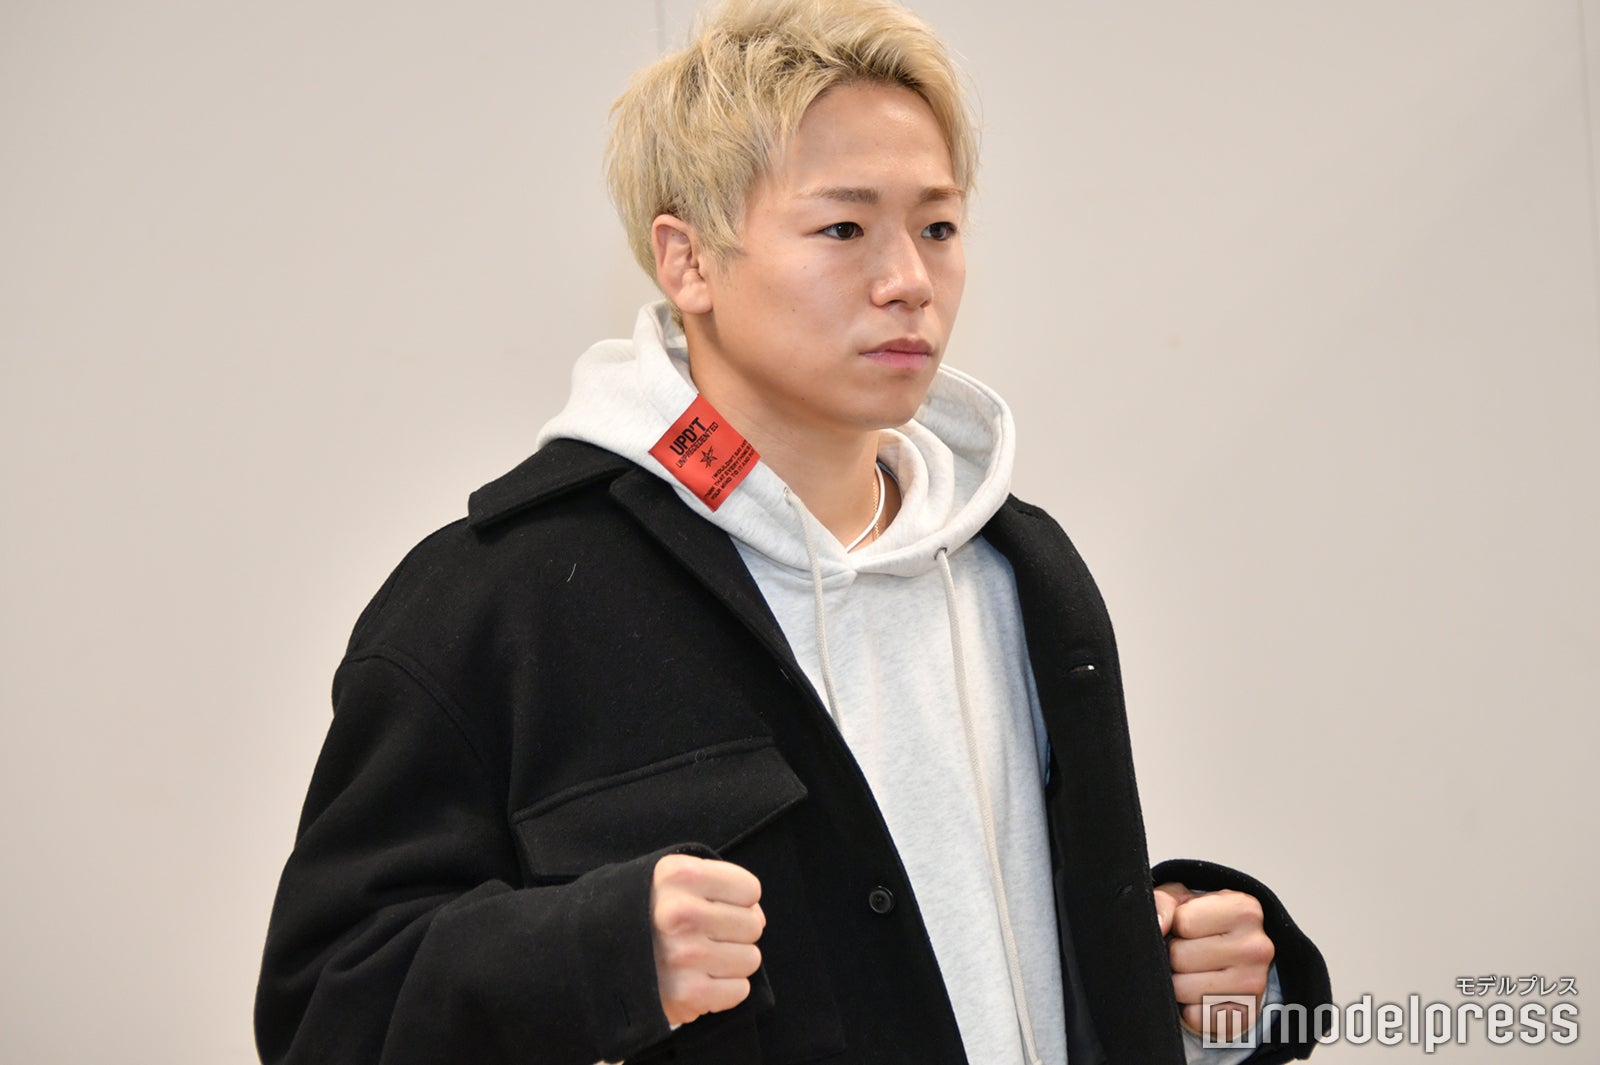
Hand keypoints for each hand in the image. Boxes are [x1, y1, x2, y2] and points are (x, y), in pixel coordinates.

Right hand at [650, 854, 764, 1026]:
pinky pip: (739, 990)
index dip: (738, 900)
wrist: (596, 962)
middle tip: (706, 937)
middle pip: (753, 924)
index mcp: (677, 875)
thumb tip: (757, 915)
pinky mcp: (688, 993)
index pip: (750, 889)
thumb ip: (715, 882)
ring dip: (730, 962)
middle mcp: (680, 912)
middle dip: (735, 932)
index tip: (714, 907)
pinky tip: (698, 980)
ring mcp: (684, 955)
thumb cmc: (646, 916)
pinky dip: (724, 989)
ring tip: (699, 960)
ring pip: (751, 958)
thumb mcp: (668, 879)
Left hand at [1154, 882, 1274, 1040]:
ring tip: (1195, 972)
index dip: (1175, 926)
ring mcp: (1254, 984)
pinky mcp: (1245, 1016)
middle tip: (1190, 953)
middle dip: (1174, 956)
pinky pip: (1194, 1016)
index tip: (1188, 928)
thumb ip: (1163, 903)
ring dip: (1179, 983)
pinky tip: (1202, 994)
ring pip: (1182, 989)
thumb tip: (1158, 925)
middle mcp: (1256, 946)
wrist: (1229, 958)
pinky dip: (1189, 1008)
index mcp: (1244, 909)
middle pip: (1180, 957)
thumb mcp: (1180, 900)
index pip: (1183, 922)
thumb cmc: (1201, 924)